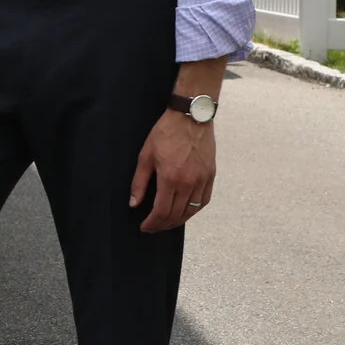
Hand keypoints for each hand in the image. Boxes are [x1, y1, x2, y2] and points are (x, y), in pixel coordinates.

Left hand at [129, 107, 215, 232]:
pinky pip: (204, 200)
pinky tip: (185, 212)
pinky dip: (194, 210)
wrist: (191, 117)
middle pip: (177, 214)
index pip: (161, 211)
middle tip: (153, 227)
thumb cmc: (166, 133)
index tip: (144, 227)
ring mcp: (202, 180)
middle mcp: (189, 183)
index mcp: (171, 178)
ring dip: (178, 221)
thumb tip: (134, 204)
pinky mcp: (211, 175)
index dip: (152, 223)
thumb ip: (139, 183)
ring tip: (167, 223)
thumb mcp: (145, 156)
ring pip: (192, 210)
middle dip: (163, 225)